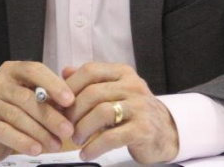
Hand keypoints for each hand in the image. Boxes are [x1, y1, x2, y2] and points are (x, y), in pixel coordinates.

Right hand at [0, 61, 75, 161]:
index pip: (34, 70)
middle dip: (50, 116)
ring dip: (40, 132)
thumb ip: (49, 96)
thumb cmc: (15, 110)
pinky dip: (23, 141)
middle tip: (68, 131)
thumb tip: (72, 104)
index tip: (70, 100)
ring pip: (17, 116)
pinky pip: (4, 132)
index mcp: (12, 70)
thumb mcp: (31, 97)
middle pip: (26, 97)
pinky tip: (36, 149)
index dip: (53, 84)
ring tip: (56, 144)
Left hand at [62, 62, 178, 163]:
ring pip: (101, 112)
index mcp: (122, 73)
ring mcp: (140, 107)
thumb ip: (90, 81)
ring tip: (76, 140)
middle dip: (73, 112)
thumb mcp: (114, 91)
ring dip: (82, 129)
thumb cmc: (133, 112)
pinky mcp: (143, 129)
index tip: (58, 103)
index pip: (90, 71)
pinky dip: (94, 147)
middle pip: (93, 93)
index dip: (69, 86)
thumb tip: (64, 71)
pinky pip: (111, 137)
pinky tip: (87, 153)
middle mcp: (133, 86)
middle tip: (65, 126)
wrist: (165, 133)